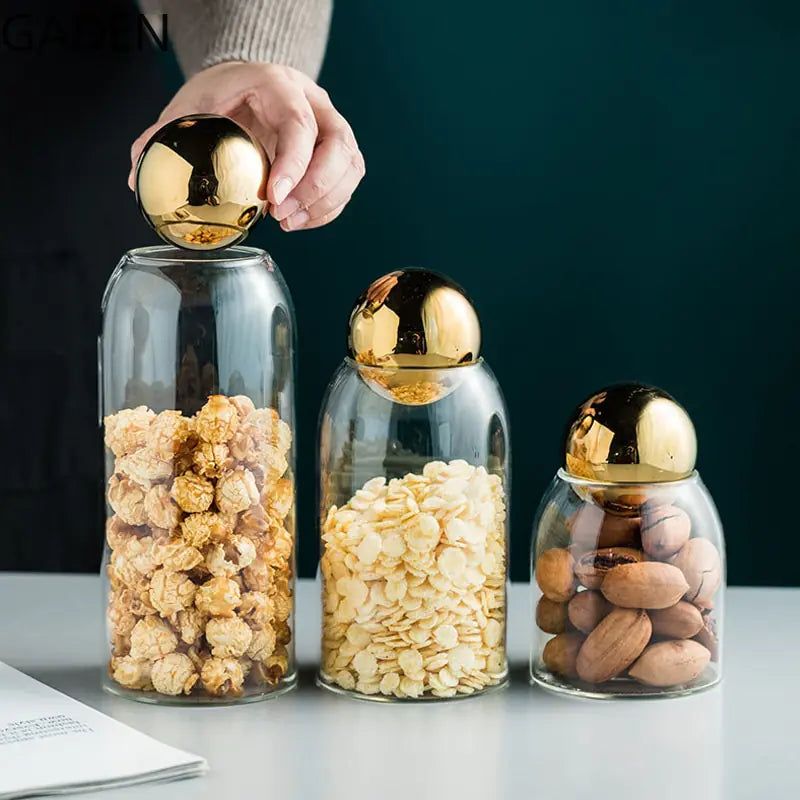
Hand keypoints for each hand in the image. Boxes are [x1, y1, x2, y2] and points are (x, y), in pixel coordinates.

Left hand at [129, 62, 364, 230]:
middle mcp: (315, 101)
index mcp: (279, 85)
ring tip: (289, 223)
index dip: (294, 165)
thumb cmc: (222, 93)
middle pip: (339, 146)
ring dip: (325, 203)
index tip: (274, 198)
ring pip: (350, 166)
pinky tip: (301, 221)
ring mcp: (332, 125)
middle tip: (283, 216)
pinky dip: (328, 208)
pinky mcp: (339, 151)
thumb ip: (165, 137)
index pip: (300, 124)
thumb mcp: (190, 106)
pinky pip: (347, 182)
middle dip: (315, 189)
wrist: (248, 83)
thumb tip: (136, 175)